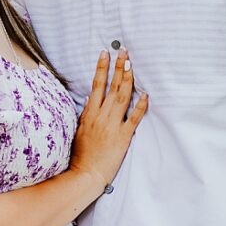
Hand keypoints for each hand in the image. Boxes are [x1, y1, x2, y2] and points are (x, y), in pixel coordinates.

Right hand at [68, 50, 148, 186]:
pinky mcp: (123, 136)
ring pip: (122, 97)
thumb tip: (91, 98)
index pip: (96, 86)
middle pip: (111, 87)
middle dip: (118, 67)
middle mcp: (100, 116)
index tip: (105, 54)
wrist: (85, 174)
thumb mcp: (79, 130)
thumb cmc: (81, 154)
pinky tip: (146, 94)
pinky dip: (140, 105)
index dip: (101, 68)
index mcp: (89, 114)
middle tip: (123, 51)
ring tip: (131, 64)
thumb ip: (86, 114)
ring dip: (128, 79)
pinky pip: (134, 118)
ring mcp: (112, 125)